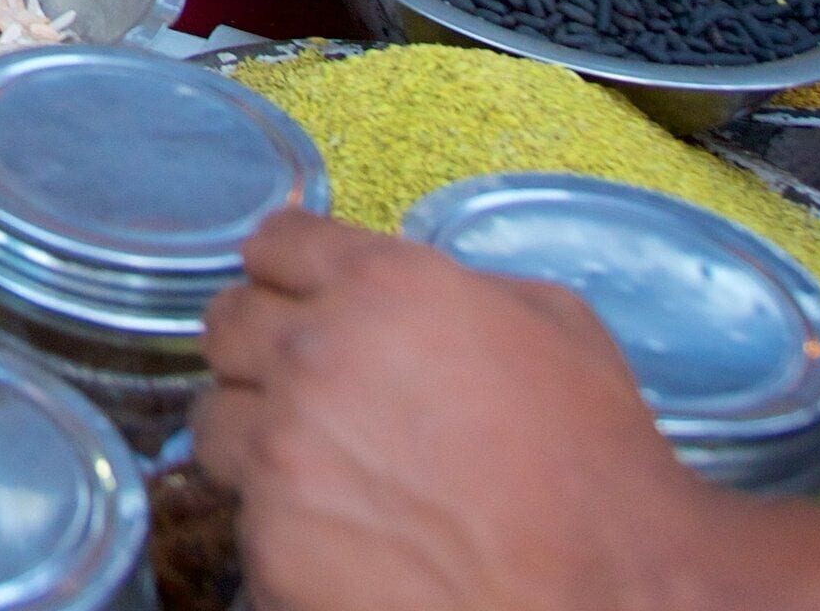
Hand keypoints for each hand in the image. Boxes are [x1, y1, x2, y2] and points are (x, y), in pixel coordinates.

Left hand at [196, 213, 713, 610]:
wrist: (603, 588)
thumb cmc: (593, 461)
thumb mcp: (548, 322)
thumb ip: (446, 287)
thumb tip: (396, 298)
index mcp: (380, 290)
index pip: (274, 243)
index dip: (288, 268)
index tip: (293, 289)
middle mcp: (314, 360)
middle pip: (225, 325)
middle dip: (262, 346)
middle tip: (305, 381)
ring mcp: (283, 457)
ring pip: (216, 421)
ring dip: (258, 434)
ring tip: (325, 466)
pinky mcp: (271, 544)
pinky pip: (244, 514)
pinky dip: (283, 520)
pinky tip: (346, 531)